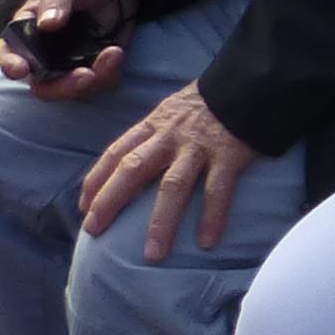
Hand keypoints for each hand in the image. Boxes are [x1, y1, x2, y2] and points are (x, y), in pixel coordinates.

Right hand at [0, 0, 127, 103]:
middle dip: (63, 87)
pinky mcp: (94, 67)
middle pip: (42, 86)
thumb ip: (56, 1)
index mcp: (26, 33)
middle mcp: (43, 55)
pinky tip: (116, 51)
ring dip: (93, 80)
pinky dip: (109, 73)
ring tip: (113, 53)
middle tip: (85, 75)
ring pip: (73, 89)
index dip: (10, 65)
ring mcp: (69, 64)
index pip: (9, 54)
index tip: (20, 70)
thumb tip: (47, 24)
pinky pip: (99, 83)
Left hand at [79, 83, 257, 262]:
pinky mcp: (229, 154)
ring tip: (152, 254)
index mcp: (155, 124)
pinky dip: (212, 216)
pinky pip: (217, 189)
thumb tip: (136, 165)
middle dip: (110, 201)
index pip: (117, 152)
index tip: (83, 206)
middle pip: (133, 170)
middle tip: (93, 231)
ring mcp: (199, 146)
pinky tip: (206, 242)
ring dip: (161, 222)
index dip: (97, 179)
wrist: (251, 80)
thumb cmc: (211, 101)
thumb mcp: (174, 110)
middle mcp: (171, 136)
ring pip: (173, 186)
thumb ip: (156, 134)